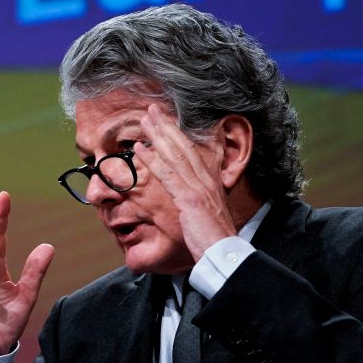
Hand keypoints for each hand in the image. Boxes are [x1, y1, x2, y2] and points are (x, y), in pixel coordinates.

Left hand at [135, 104, 237, 261]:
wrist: (223, 253)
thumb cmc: (213, 238)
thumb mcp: (207, 214)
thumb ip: (197, 201)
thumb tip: (187, 198)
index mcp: (210, 181)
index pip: (192, 151)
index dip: (178, 133)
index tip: (164, 119)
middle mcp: (205, 180)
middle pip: (183, 146)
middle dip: (166, 126)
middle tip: (151, 109)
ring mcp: (197, 188)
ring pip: (174, 155)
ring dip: (157, 136)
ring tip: (143, 120)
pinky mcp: (188, 199)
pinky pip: (167, 175)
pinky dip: (152, 160)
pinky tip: (138, 150)